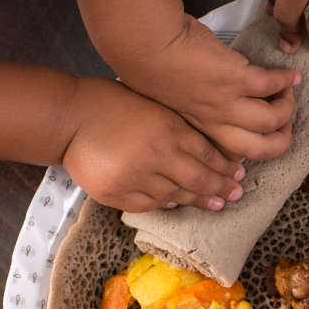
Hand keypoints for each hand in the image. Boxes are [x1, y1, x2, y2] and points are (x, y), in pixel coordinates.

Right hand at [61, 77, 246, 212]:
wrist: (69, 117)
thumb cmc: (110, 103)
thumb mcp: (153, 104)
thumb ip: (177, 127)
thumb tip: (206, 150)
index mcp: (169, 128)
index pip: (208, 154)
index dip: (226, 168)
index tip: (239, 175)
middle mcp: (158, 155)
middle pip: (200, 180)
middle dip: (222, 189)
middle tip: (236, 195)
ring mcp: (138, 178)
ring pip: (177, 196)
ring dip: (199, 201)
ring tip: (216, 204)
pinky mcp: (119, 194)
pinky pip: (151, 205)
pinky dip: (166, 204)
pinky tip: (177, 204)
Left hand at [112, 16, 298, 161]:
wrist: (144, 43)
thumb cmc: (150, 64)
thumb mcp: (171, 96)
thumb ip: (192, 104)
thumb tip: (212, 97)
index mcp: (197, 127)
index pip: (230, 154)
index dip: (252, 150)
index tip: (264, 138)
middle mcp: (213, 121)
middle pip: (258, 149)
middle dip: (280, 143)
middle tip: (286, 128)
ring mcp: (224, 101)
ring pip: (269, 120)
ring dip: (285, 108)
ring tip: (287, 94)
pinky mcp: (234, 77)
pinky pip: (271, 85)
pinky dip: (286, 80)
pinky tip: (291, 75)